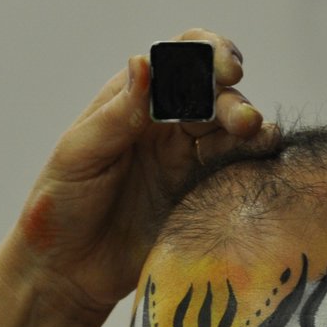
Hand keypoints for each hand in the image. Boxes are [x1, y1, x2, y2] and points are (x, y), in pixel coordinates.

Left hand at [8, 29, 274, 323]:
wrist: (65, 271)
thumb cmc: (60, 207)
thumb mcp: (80, 155)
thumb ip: (116, 114)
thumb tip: (145, 62)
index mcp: (133, 102)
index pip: (179, 60)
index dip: (207, 54)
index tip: (223, 68)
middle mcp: (166, 124)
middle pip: (214, 94)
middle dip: (233, 98)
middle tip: (243, 119)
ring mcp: (187, 160)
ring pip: (231, 128)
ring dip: (250, 126)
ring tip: (259, 136)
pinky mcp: (201, 196)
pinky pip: (235, 168)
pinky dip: (255, 156)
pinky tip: (266, 154)